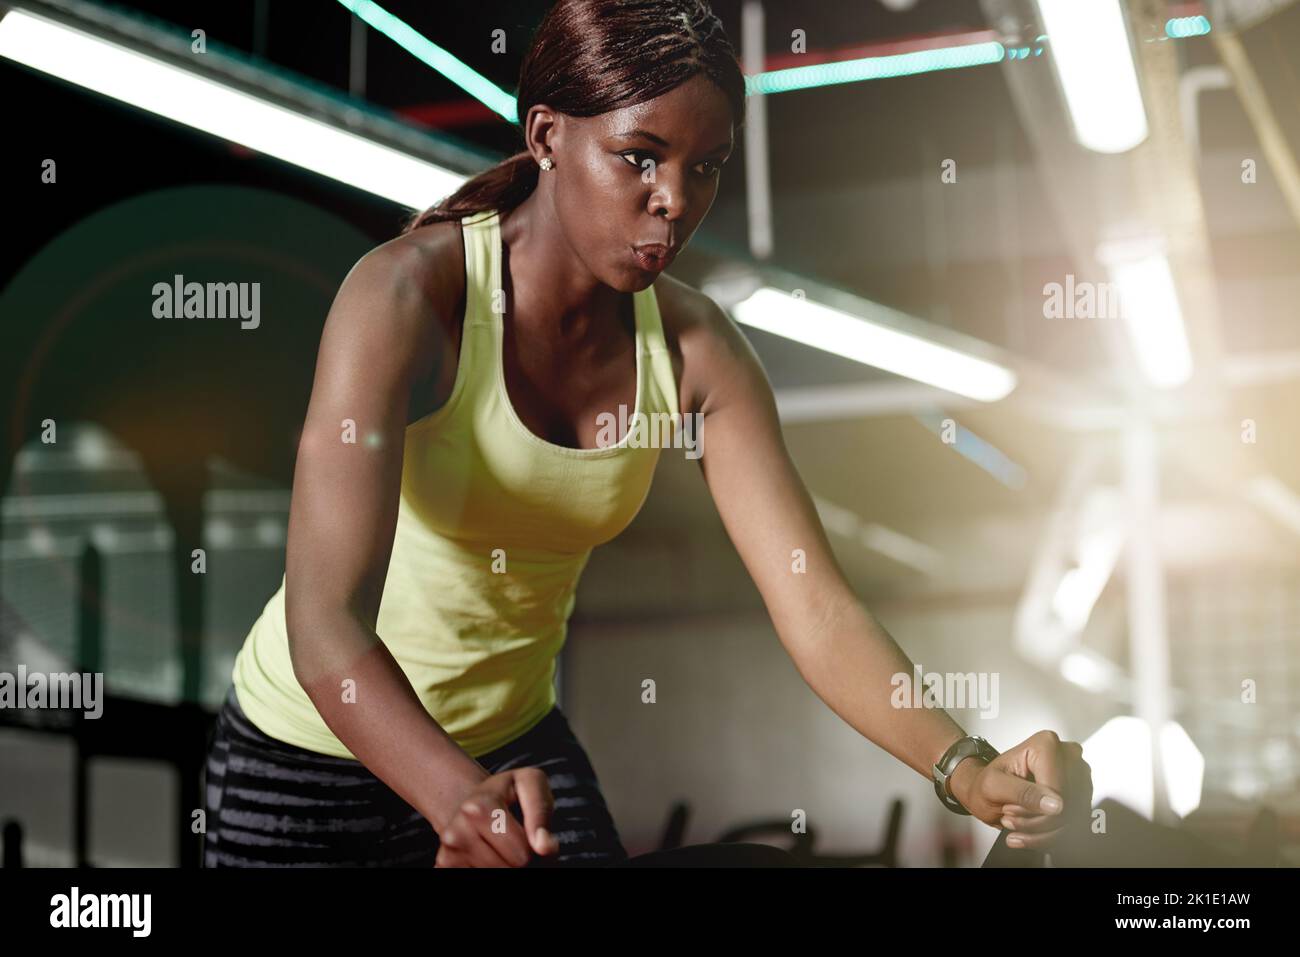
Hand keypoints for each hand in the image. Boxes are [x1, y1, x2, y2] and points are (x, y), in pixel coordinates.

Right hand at [433, 768, 559, 866]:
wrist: (472, 802)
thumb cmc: (507, 793)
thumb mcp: (530, 783)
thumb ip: (541, 813)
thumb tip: (545, 847)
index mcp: (478, 808)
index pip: (523, 854)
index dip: (536, 848)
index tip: (532, 834)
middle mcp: (456, 832)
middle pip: (510, 869)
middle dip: (521, 859)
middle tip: (518, 839)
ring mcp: (448, 853)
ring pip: (496, 877)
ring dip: (507, 866)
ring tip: (504, 846)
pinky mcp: (444, 867)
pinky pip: (479, 879)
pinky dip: (492, 870)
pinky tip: (490, 854)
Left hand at [950, 730, 1092, 850]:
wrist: (984, 792)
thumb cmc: (987, 783)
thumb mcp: (993, 786)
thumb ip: (1023, 793)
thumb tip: (1056, 804)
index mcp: (1045, 745)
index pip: (1058, 791)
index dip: (1034, 811)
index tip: (1010, 811)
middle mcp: (1067, 757)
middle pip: (1067, 807)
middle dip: (1036, 823)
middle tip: (1010, 819)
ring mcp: (1077, 777)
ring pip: (1071, 821)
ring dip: (1041, 833)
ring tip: (1015, 825)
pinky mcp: (1080, 797)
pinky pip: (1072, 826)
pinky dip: (1047, 836)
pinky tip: (1028, 833)